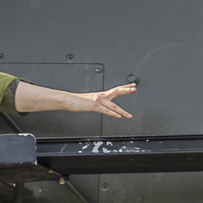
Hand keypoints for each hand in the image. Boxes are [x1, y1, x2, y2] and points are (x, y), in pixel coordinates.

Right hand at [14, 81, 137, 117]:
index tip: (132, 86)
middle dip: (126, 90)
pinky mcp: (94, 106)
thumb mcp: (90, 101)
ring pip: (113, 105)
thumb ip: (99, 103)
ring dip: (122, 110)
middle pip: (116, 92)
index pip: (115, 90)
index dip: (124, 87)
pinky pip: (106, 111)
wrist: (68, 100)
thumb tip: (104, 106)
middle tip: (134, 89)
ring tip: (129, 115)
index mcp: (101, 95)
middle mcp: (101, 96)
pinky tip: (118, 116)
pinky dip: (113, 114)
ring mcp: (98, 101)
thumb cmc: (77, 101)